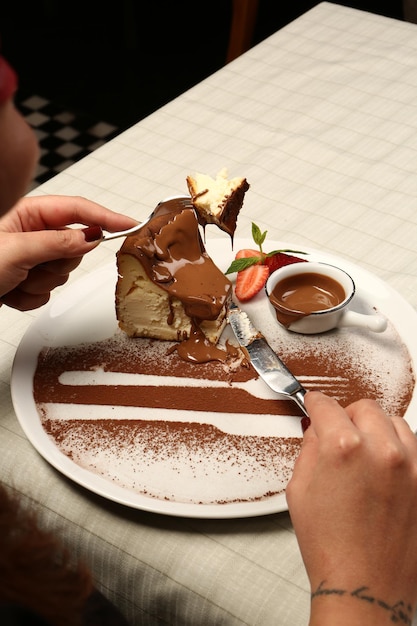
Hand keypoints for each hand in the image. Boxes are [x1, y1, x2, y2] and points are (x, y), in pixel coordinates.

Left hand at [0, 195, 136, 309]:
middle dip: (57, 263)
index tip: (130, 223)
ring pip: (63, 273)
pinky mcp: (28, 279)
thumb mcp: (17, 250)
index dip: (106, 216)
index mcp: (29, 214)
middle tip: (33, 266)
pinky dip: (30, 297)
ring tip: (14, 280)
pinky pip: (48, 292)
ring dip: (40, 283)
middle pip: (75, 246)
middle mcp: (33, 234)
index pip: (78, 211)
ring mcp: (32, 258)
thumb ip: (58, 242)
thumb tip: (90, 237)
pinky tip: (10, 291)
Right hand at [286, 391, 416, 624]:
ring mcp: (410, 465)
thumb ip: (309, 450)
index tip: (314, 404)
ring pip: (394, 422)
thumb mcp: (298, 491)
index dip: (315, 403)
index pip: (326, 406)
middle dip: (347, 415)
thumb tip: (317, 431)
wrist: (365, 586)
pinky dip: (397, 448)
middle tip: (338, 430)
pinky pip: (413, 447)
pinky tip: (383, 467)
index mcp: (342, 448)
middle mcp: (381, 450)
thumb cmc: (331, 547)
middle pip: (364, 408)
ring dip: (376, 429)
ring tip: (364, 451)